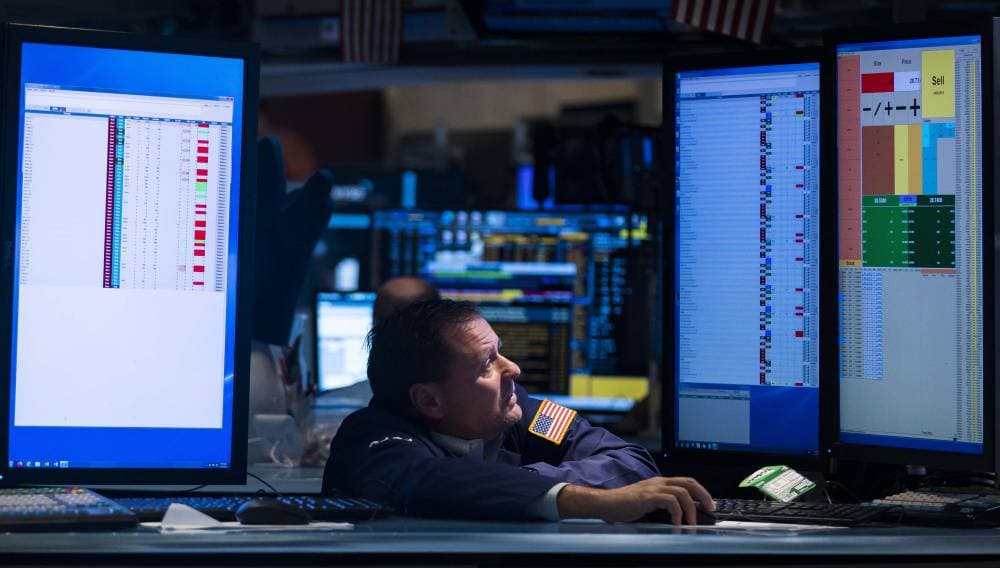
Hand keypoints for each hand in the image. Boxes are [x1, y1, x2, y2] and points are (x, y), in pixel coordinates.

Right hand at [557, 476, 713, 524]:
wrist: (606, 503)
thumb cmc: (623, 506)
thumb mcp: (648, 504)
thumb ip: (662, 506)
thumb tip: (680, 517)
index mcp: (659, 483)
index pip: (686, 481)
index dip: (700, 491)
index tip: (709, 504)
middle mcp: (658, 482)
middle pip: (689, 482)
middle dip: (703, 495)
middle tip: (710, 509)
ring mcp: (653, 488)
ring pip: (682, 492)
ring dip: (690, 509)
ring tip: (690, 523)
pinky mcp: (647, 497)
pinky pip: (670, 501)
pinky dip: (677, 513)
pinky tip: (676, 524)